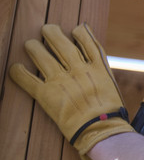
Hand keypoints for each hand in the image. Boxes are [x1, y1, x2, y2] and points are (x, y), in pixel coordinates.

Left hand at [10, 24, 133, 159]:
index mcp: (96, 67)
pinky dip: (18, 72)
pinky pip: (26, 79)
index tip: (73, 30)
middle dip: (50, 33)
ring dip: (33, 47)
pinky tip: (16, 67)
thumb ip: (100, 63)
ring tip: (30, 44)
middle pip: (60, 43)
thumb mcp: (111, 82)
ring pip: (41, 56)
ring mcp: (61, 82)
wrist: (101, 130)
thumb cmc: (110, 110)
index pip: (84, 40)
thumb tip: (91, 46)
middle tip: (46, 30)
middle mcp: (78, 70)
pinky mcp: (47, 95)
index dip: (78, 31)